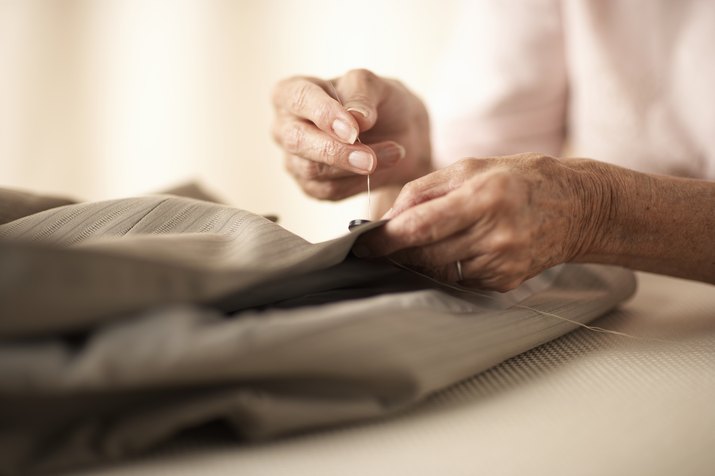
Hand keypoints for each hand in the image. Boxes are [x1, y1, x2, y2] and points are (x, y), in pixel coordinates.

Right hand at [271, 69, 431, 199]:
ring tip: (393, 154)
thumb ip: (362, 93)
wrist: (400, 134)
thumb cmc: (379, 102)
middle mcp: (285, 127)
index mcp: (291, 92)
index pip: (298, 99)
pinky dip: (359, 182)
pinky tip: (381, 167)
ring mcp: (294, 159)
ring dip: (354, 167)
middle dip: (336, 151)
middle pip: (297, 140)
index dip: (324, 114)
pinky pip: (329, 190)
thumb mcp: (376, 85)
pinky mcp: (310, 185)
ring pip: (312, 170)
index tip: (354, 129)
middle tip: (370, 157)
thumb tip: (356, 117)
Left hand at [357, 154, 593, 291]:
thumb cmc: (519, 180)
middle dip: (399, 251)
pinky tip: (457, 250)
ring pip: (439, 271)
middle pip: (426, 255)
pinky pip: (459, 279)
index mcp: (484, 198)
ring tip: (424, 241)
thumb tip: (388, 217)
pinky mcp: (505, 281)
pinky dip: (447, 267)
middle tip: (383, 244)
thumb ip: (425, 190)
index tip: (364, 244)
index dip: (387, 239)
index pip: (422, 226)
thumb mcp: (471, 168)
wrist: (576, 207)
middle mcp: (495, 234)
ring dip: (421, 259)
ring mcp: (502, 262)